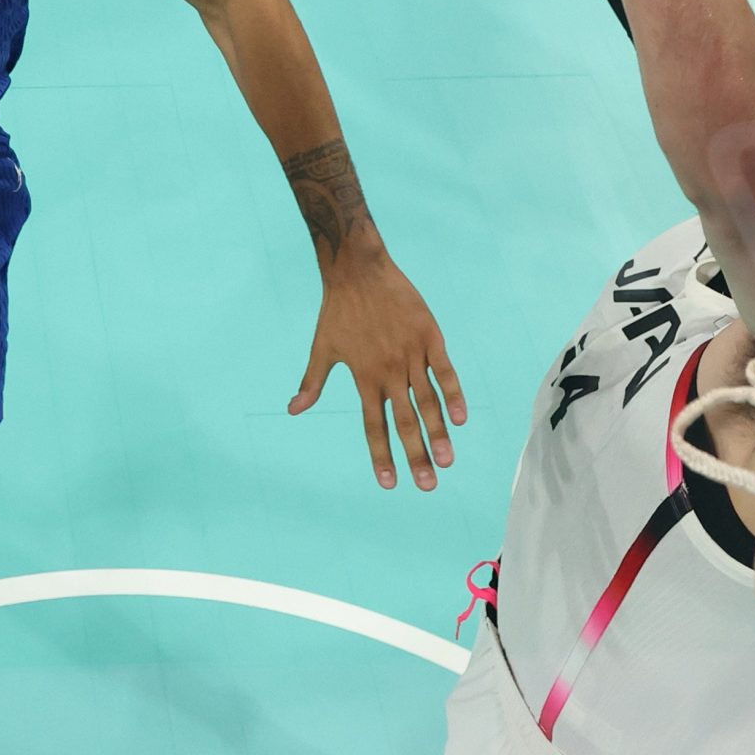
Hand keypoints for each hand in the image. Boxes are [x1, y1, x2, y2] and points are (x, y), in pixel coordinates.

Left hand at [289, 247, 465, 489]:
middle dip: (416, 456)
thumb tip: (293, 410)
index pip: (374, 425)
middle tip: (427, 485)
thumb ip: (312, 382)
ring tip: (447, 460)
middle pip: (405, 421)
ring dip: (439, 432)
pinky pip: (445, 370)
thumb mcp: (321, 347)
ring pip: (428, 401)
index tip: (389, 483)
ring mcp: (411, 353)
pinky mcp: (429, 335)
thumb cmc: (338, 310)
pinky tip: (461, 418)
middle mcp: (388, 370)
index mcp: (363, 377)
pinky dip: (454, 394)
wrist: (358, 269)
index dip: (381, 455)